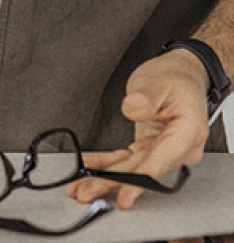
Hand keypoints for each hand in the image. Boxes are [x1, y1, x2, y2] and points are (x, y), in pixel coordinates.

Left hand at [68, 50, 209, 209]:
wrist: (181, 75)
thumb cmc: (173, 78)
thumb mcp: (157, 81)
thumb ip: (145, 97)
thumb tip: (133, 109)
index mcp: (187, 133)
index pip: (161, 162)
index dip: (140, 180)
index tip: (124, 194)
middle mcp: (178, 147)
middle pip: (143, 170)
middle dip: (113, 182)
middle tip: (87, 190)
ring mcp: (164, 149)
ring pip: (133, 168)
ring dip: (106, 177)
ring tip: (82, 185)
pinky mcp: (150, 147)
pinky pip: (128, 158)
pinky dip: (108, 163)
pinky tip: (90, 166)